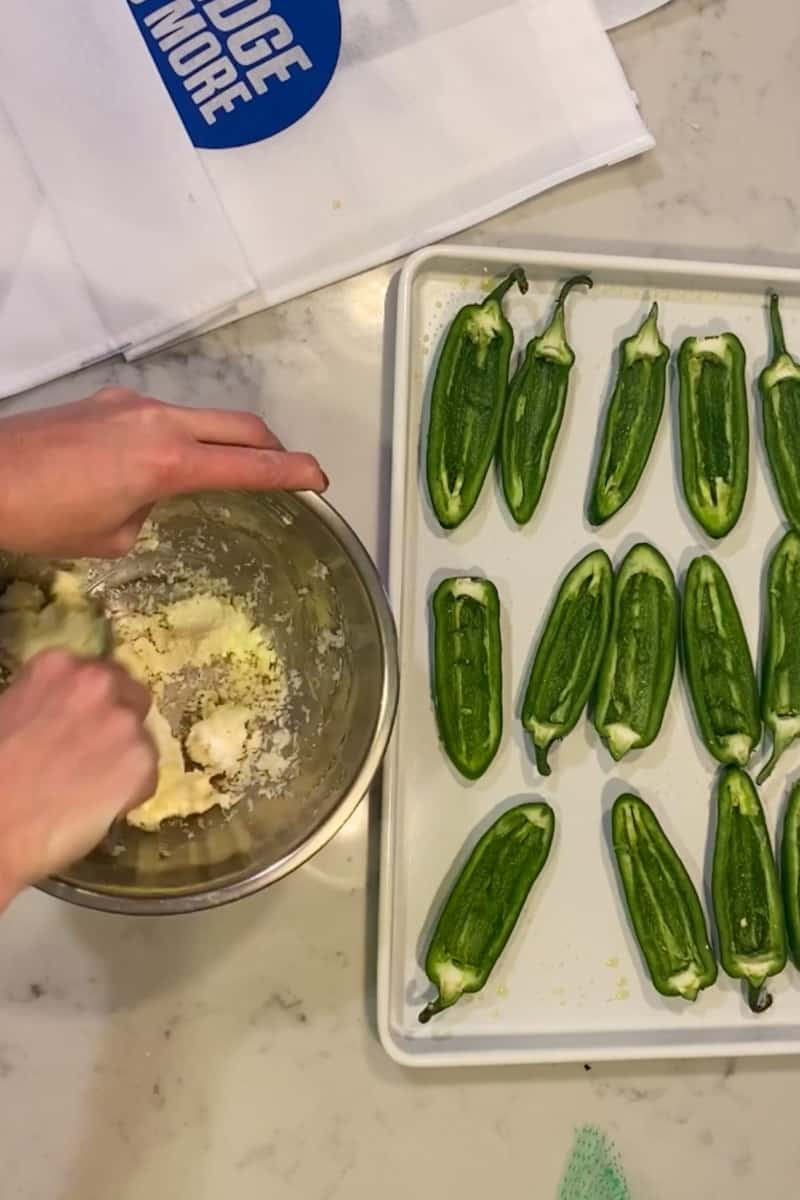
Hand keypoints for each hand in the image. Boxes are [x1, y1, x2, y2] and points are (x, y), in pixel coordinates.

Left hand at [0, 387, 327, 556]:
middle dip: (272, 447)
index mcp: (167, 462)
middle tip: (289, 470)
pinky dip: (180, 437)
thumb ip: (150, 511)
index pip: (249, 465)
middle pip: (239, 425)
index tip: (319, 478)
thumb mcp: (111, 536)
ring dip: (224, 440)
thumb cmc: (44, 519)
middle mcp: (159, 422)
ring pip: (201, 416)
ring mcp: (132, 405)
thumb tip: (151, 497)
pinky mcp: (108, 401)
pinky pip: (163, 416)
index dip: (291, 472)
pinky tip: (157, 465)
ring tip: (224, 472)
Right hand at [0, 650, 156, 908]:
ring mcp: (124, 721)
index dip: (93, 703)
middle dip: (119, 721)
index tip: (84, 722)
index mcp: (58, 666)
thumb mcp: (8, 712)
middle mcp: (98, 683)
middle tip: (96, 753)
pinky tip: (97, 806)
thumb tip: (63, 711)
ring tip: (90, 786)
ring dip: (124, 758)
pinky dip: (130, 793)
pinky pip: (146, 777)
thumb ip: (47, 700)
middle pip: (131, 696)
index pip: (97, 673)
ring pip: (141, 738)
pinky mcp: (142, 761)